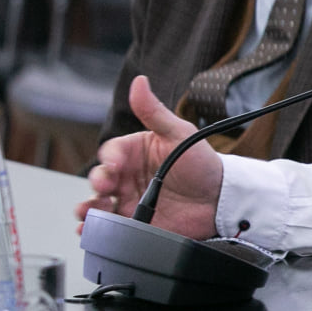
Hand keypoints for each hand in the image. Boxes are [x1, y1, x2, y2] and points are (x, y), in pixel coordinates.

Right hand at [77, 75, 222, 240]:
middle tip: (106, 188)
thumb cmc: (204, 163)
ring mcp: (130, 200)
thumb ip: (154, 112)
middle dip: (97, 183)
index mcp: (135, 152)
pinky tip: (90, 228)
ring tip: (90, 211)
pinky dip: (95, 228)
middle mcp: (128, 176)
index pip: (111, 153)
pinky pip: (109, 226)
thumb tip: (139, 81)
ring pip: (98, 203)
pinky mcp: (135, 223)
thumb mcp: (179, 133)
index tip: (116, 165)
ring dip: (88, 207)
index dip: (110, 159)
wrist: (223, 200)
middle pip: (100, 179)